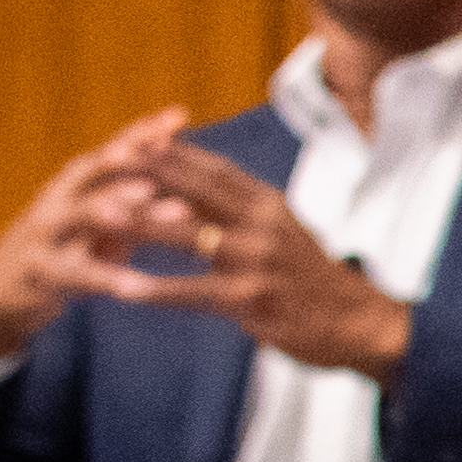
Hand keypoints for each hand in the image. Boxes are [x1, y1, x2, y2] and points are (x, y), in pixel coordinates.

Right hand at [0, 114, 202, 362]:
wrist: (1, 293)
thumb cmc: (64, 251)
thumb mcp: (98, 221)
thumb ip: (135, 199)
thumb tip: (186, 172)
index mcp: (74, 185)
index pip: (111, 150)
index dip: (143, 132)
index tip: (180, 115)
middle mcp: (56, 199)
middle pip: (92, 170)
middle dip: (127, 154)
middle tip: (164, 144)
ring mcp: (44, 233)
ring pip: (81, 213)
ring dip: (116, 201)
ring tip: (147, 194)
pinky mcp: (39, 271)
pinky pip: (78, 274)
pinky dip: (108, 277)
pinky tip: (139, 285)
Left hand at [28, 133, 412, 375]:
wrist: (362, 324)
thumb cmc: (315, 281)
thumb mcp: (284, 233)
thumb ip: (242, 213)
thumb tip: (195, 193)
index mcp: (269, 205)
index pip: (214, 167)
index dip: (173, 151)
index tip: (134, 137)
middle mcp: (263, 224)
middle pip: (196, 187)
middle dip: (148, 171)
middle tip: (104, 159)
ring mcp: (257, 261)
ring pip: (188, 234)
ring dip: (140, 222)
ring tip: (99, 216)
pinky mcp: (251, 300)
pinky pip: (193, 292)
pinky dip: (156, 288)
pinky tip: (122, 288)